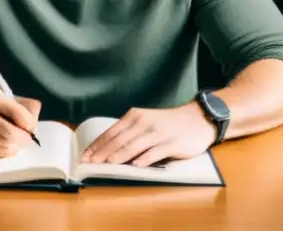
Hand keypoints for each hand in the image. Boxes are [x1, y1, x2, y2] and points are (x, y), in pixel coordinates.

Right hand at [0, 85, 41, 159]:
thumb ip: (25, 106)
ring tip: (14, 140)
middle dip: (23, 139)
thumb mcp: (7, 98)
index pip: (16, 111)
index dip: (29, 122)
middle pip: (9, 133)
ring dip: (15, 146)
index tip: (32, 127)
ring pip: (4, 147)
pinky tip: (3, 145)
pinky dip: (5, 153)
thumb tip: (33, 126)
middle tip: (28, 139)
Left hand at [80, 103, 216, 167]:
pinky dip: (145, 158)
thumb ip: (129, 133)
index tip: (84, 156)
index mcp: (135, 116)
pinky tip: (136, 165)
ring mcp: (158, 133)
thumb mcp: (146, 122)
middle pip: (119, 140)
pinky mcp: (172, 143)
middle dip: (103, 152)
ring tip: (106, 164)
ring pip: (134, 145)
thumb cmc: (168, 123)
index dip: (97, 145)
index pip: (111, 132)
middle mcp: (144, 122)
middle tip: (90, 163)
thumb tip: (107, 149)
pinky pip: (156, 152)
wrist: (197, 119)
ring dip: (119, 155)